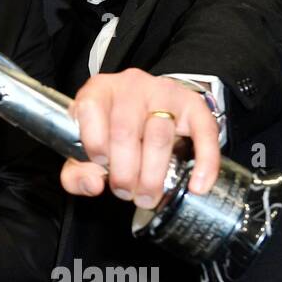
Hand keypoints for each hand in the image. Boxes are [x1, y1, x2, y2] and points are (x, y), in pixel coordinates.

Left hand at [64, 70, 220, 207]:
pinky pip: (203, 131)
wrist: (149, 107)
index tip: (101, 165)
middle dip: (124, 170)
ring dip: (153, 174)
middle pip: (125, 129)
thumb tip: (93, 184)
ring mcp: (163, 92)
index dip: (95, 141)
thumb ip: (76, 172)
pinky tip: (197, 185)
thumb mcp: (85, 147)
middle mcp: (130, 86)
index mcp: (98, 91)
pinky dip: (204, 162)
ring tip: (147, 196)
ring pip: (159, 135)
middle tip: (125, 193)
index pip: (90, 108)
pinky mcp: (192, 105)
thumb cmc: (112, 130)